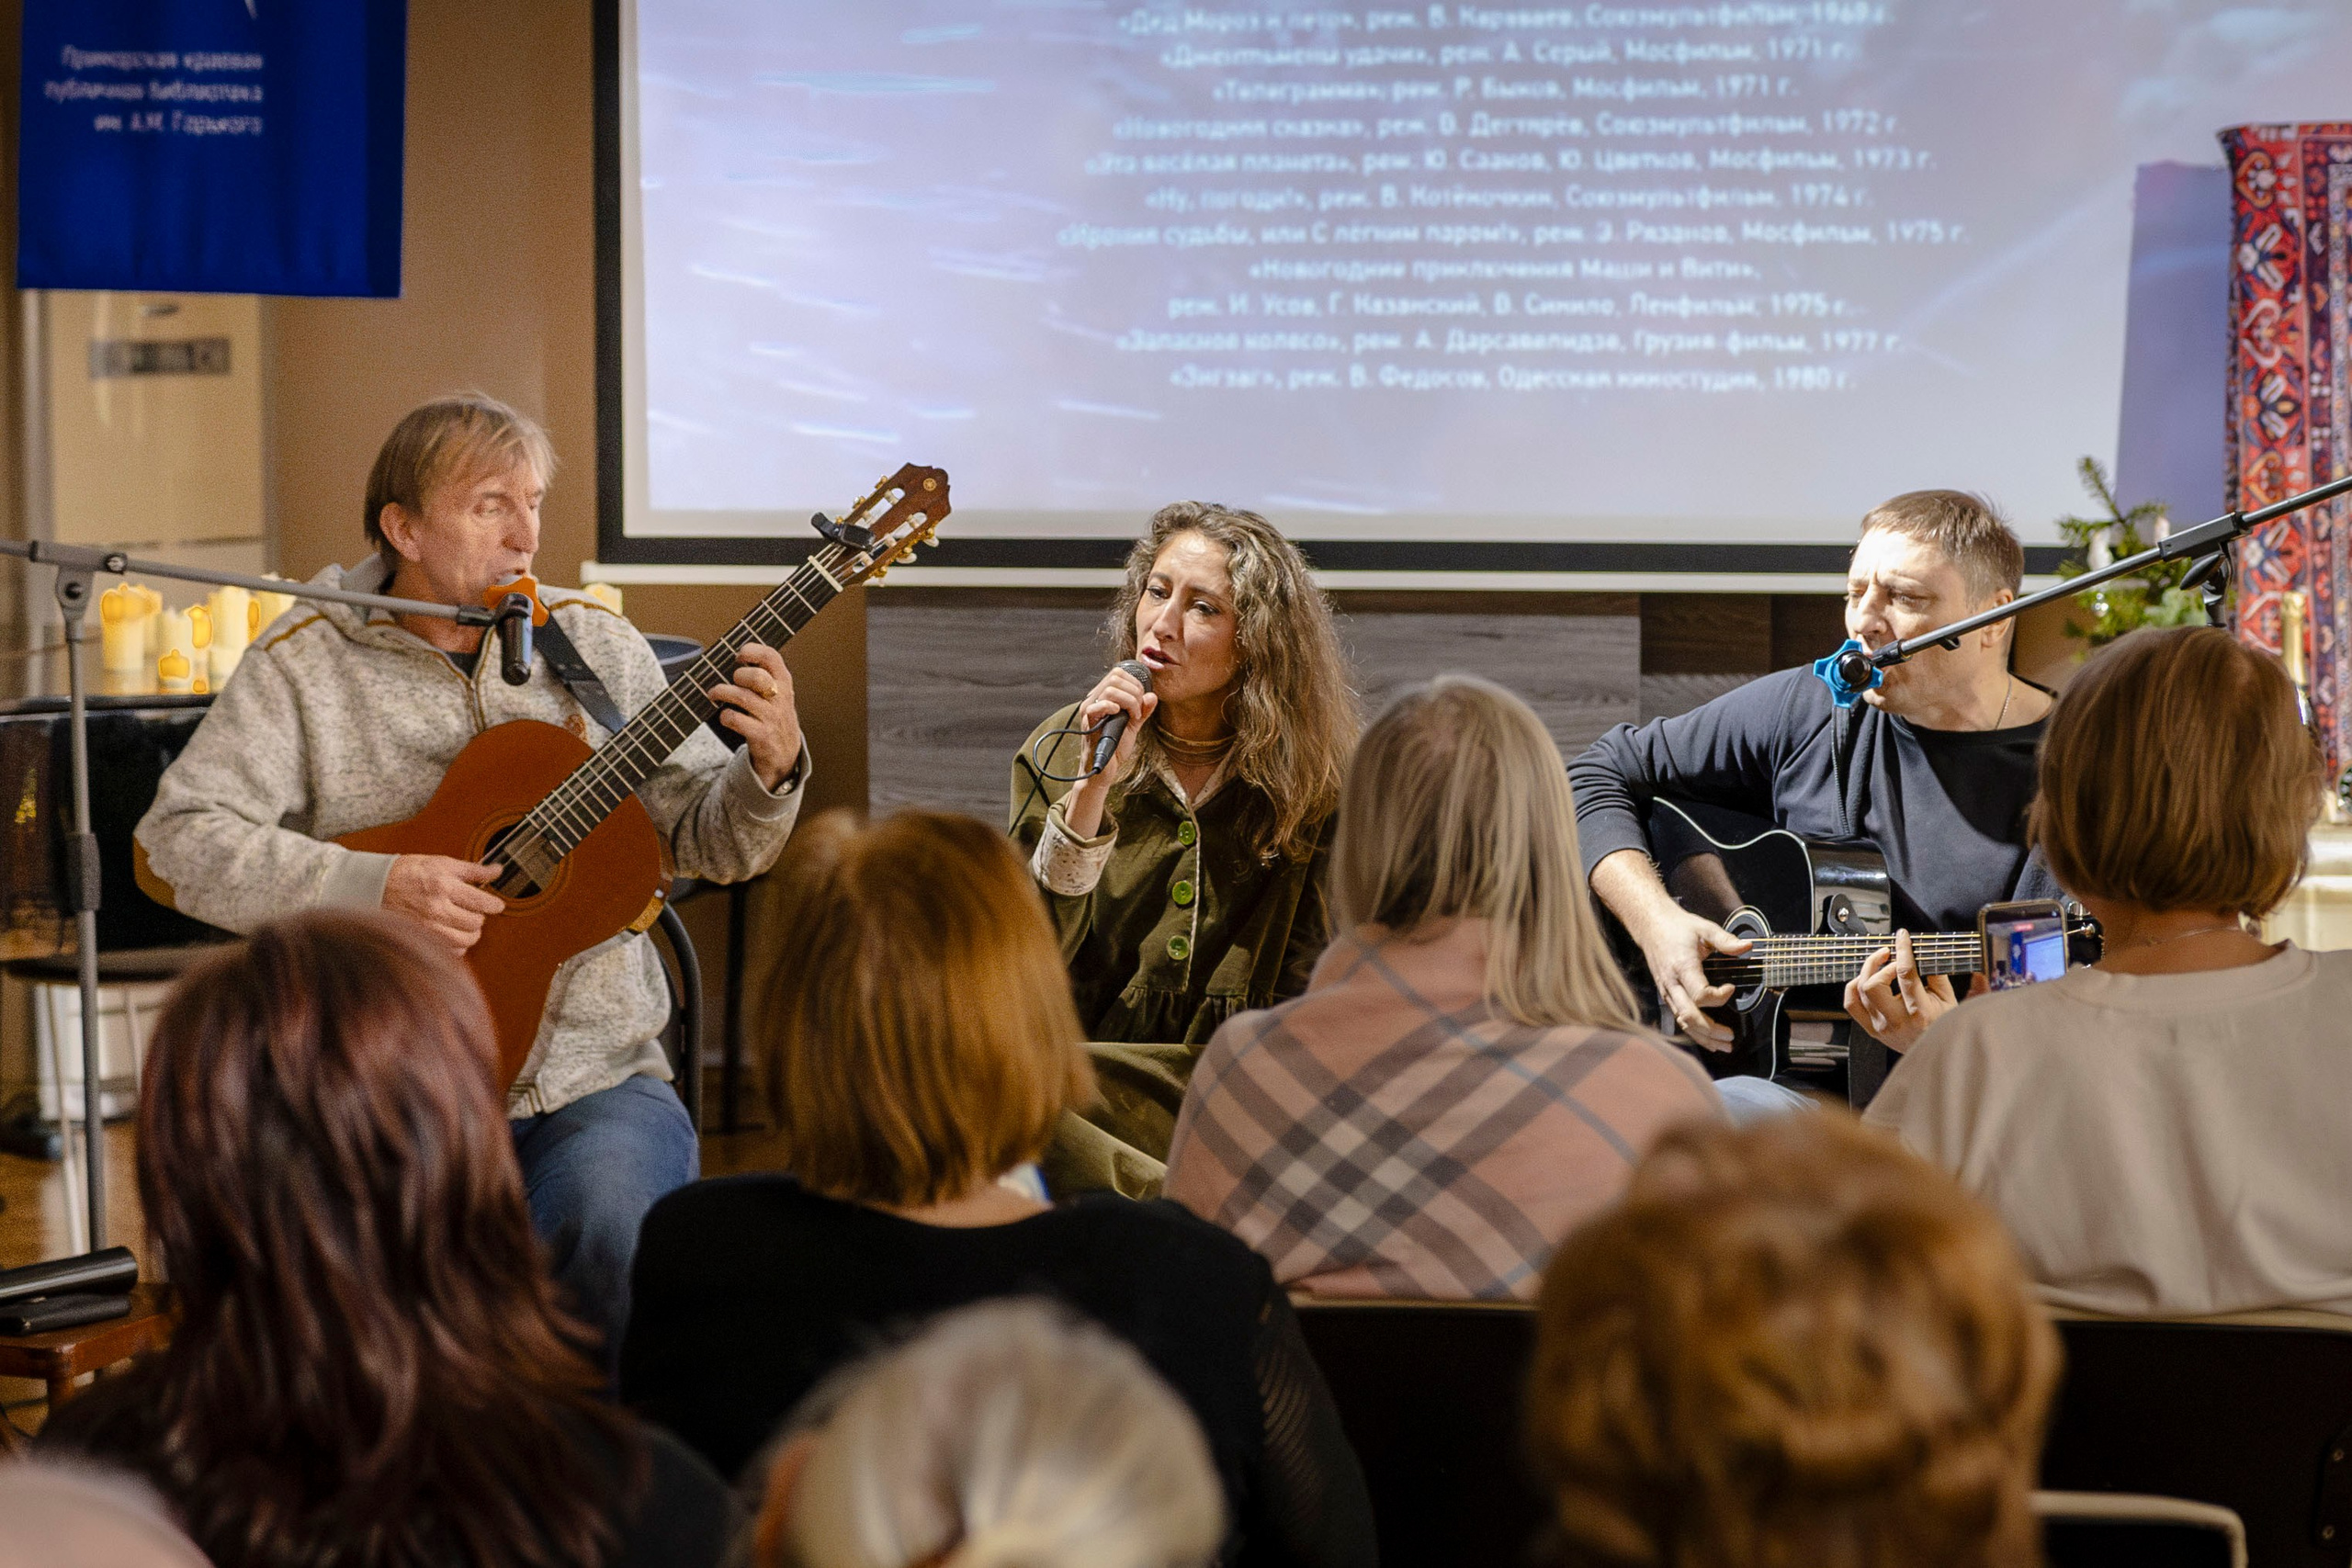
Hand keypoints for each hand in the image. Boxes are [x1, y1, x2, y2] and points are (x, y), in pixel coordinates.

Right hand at [383, 854, 504, 952]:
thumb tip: (497, 870)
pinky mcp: (420, 940)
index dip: (494, 905)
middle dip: (479, 916)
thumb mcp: (441, 862)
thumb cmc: (408, 872)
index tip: (496, 905)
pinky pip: (451, 951)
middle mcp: (436, 909)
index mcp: (443, 886)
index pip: (482, 903)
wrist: (374, 886)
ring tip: (463, 922)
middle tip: (472, 910)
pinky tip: (450, 932)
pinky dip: (456, 944)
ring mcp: (427, 928)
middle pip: (476, 923)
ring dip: (470, 932)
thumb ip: (473, 869)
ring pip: (466, 940)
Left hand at [709, 642, 803, 790]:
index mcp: (784, 682)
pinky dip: (725, 716)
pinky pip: (736, 720)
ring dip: (721, 692)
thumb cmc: (775, 715)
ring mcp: (771, 718)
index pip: (771, 657)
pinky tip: (725, 716)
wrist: (786, 753)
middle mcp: (780, 698)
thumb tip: (735, 656)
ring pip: (742, 697)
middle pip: (756, 677)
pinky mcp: (761, 736)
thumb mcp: (779, 693)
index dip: (752, 651)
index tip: (739, 656)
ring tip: (714, 694)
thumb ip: (764, 674)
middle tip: (731, 680)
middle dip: (738, 675)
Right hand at [1062, 665, 1159, 838]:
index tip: (1142, 702)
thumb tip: (1152, 696)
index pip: (1118, 674)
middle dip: (1135, 691)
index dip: (1135, 683)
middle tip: (1139, 710)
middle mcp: (1094, 699)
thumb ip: (1143, 711)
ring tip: (1133, 717)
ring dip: (1129, 701)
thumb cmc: (1115, 747)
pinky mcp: (1088, 722)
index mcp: (1104, 697)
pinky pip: (1098, 705)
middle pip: (1115, 676)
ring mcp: (1090, 710)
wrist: (1106, 768)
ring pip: (1110, 688)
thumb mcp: (1134, 726)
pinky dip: (1114, 707)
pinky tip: (1122, 716)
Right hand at [1633, 905, 1751, 1049]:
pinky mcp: (1666, 995)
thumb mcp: (1704, 928)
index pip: (1700, 994)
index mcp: (1682, 967)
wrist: (1650, 926)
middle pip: (1689, 1015)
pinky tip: (1708, 1040)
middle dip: (1711, 1030)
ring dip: (1703, 1037)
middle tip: (1731, 1035)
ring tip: (1724, 1045)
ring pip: (1683, 1022)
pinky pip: (1679, 1018)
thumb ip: (1726, 940)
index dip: (1719, 997)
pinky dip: (1694, 1032)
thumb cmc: (1678, 927)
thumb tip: (1748, 947)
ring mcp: (1667, 992)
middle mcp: (1672, 983)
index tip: (1731, 988)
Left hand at [1842, 929, 1959, 1052]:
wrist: (1936, 1057)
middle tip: (1890, 953)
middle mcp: (1896, 1021)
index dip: (1902, 950)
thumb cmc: (1944, 1027)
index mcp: (1920, 1012)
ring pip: (1860, 991)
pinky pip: (1851, 1004)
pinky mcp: (1871, 1030)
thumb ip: (1940, 975)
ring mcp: (1881, 1027)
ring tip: (1880, 962)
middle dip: (1880, 962)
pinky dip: (1854, 987)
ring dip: (1868, 970)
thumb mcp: (1951, 1001)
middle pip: (1874, 984)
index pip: (1905, 974)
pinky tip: (1866, 978)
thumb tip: (1928, 952)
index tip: (1902, 937)